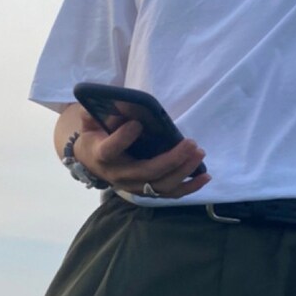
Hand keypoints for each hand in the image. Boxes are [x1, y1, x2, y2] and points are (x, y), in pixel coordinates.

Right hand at [74, 112, 210, 200]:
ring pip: (162, 186)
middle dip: (172, 159)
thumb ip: (96, 112)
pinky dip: (189, 188)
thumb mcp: (90, 122)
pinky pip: (170, 193)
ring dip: (184, 171)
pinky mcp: (147, 192)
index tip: (136, 124)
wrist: (92, 162)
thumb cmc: (96, 136)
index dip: (123, 138)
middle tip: (191, 143)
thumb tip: (117, 101)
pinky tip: (205, 177)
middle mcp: (120, 175)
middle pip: (148, 172)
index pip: (111, 149)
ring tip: (199, 153)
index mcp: (102, 154)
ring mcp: (134, 187)